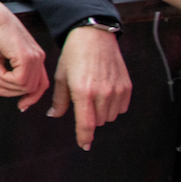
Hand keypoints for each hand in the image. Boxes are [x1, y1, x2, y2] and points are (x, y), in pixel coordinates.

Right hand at [0, 0, 47, 108]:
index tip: (20, 106)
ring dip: (4, 84)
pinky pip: (17, 80)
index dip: (31, 97)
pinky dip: (3, 78)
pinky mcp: (26, 58)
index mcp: (35, 56)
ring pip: (24, 87)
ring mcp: (35, 58)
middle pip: (31, 89)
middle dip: (10, 93)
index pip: (41, 84)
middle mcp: (39, 58)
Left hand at [49, 26, 131, 148]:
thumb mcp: (61, 76)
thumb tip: (54, 115)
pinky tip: (105, 92)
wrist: (94, 36)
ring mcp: (117, 90)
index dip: (84, 137)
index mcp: (83, 92)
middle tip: (82, 101)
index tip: (84, 146)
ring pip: (110, 116)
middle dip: (89, 117)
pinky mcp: (127, 87)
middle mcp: (102, 93)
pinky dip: (113, 106)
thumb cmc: (74, 55)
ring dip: (101, 112)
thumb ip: (59, 100)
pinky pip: (121, 108)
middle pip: (98, 122)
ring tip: (93, 95)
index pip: (86, 124)